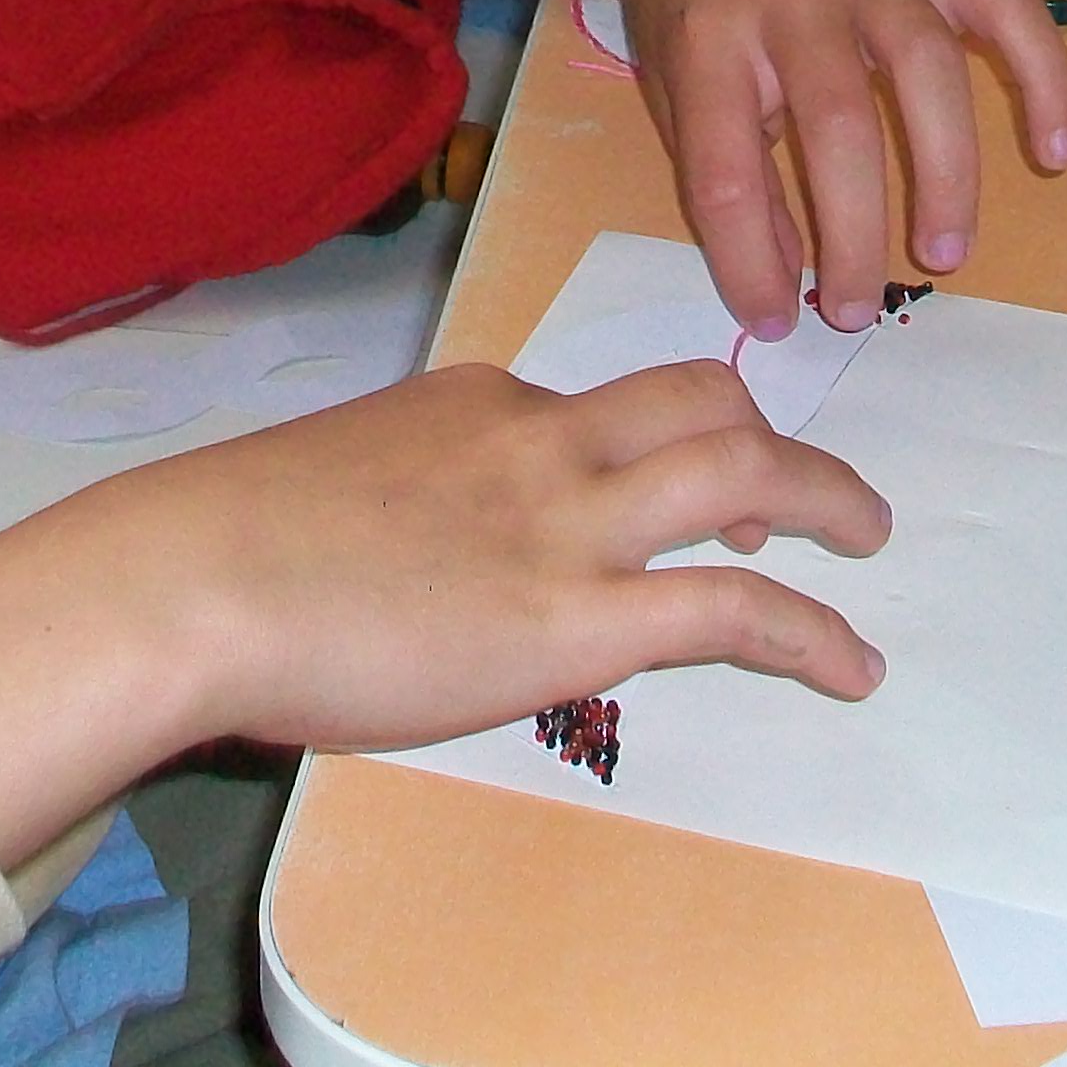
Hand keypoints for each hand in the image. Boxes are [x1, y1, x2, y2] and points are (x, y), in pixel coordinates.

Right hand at [0, 360, 889, 861]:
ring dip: (825, 498)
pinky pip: (737, 610)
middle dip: (771, 438)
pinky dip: (813, 632)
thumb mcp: (331, 484)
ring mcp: (567, 520)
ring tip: (868, 540)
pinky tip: (850, 666)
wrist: (197, 575)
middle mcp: (540, 436)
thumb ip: (395, 502)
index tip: (671, 485)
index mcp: (476, 400)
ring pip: (744, 472)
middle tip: (809, 491)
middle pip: (700, 401)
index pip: (596, 405)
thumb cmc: (225, 544)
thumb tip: (396, 557)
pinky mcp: (581, 614)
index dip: (652, 443)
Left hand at [550, 0, 1066, 335]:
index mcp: (710, 35)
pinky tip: (1053, 150)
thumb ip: (725, 167)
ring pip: (928, 74)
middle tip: (856, 308)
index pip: (728, 169)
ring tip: (943, 255)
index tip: (774, 318)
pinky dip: (1043, 79)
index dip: (749, 259)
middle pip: (837, 128)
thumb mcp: (676, 75)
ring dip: (946, 175)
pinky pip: (1006, 13)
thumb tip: (786, 274)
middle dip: (853, 235)